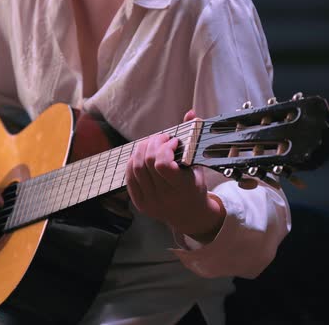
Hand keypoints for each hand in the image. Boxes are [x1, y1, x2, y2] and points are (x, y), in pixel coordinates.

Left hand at [125, 110, 224, 241]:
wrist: (189, 215)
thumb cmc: (195, 186)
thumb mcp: (198, 165)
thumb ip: (193, 138)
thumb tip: (190, 113)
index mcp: (182, 189)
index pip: (162, 165)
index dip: (164, 148)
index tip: (174, 142)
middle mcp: (164, 197)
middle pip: (147, 163)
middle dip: (153, 144)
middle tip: (161, 138)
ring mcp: (150, 202)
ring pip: (136, 168)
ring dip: (141, 150)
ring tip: (151, 144)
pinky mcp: (140, 204)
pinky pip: (130, 177)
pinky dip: (133, 162)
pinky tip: (142, 156)